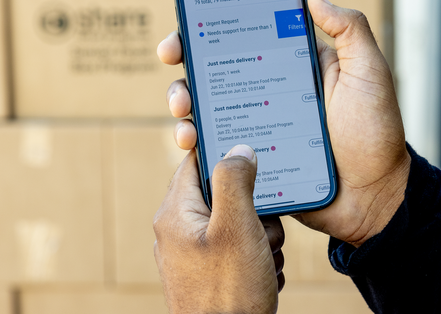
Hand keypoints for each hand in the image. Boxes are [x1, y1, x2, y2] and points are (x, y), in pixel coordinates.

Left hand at [153, 141, 284, 313]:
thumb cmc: (229, 291)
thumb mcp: (237, 226)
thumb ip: (235, 180)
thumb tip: (238, 149)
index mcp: (176, 213)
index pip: (197, 162)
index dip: (226, 155)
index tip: (252, 158)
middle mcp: (178, 232)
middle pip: (224, 195)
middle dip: (254, 209)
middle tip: (263, 229)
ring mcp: (192, 255)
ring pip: (237, 224)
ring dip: (261, 237)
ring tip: (263, 259)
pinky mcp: (207, 274)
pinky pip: (237, 251)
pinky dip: (256, 258)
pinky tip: (262, 274)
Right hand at [159, 0, 409, 246]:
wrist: (376, 198)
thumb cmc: (377, 133)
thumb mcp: (369, 73)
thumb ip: (350, 30)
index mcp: (293, 66)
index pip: (246, 37)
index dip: (212, 26)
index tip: (189, 23)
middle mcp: (269, 92)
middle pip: (215, 69)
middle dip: (186, 60)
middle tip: (174, 58)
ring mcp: (257, 127)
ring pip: (207, 108)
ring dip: (184, 101)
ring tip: (183, 107)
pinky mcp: (251, 161)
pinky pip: (216, 148)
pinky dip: (196, 142)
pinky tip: (192, 140)